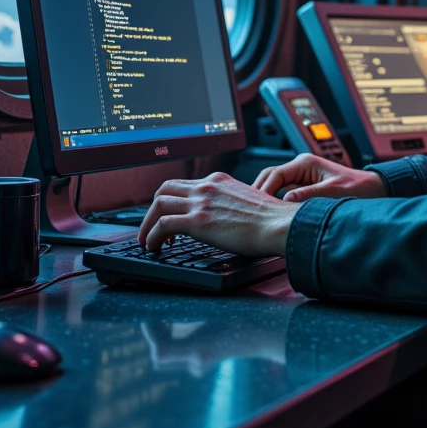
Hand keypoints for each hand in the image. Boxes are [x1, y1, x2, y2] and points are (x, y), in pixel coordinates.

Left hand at [138, 172, 298, 255]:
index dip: (170, 200)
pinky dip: (152, 236)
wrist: (279, 224)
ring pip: (158, 204)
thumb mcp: (247, 200)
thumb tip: (223, 218)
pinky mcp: (198, 221)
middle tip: (151, 227)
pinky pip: (163, 225)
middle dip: (153, 209)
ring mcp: (201, 202)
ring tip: (147, 241)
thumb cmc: (271, 219)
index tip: (167, 215)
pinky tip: (153, 247)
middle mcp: (207, 186)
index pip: (184, 184)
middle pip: (164, 189)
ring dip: (147, 224)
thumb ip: (230, 203)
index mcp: (219, 180)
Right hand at [252, 153, 386, 203]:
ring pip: (276, 187)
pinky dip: (277, 203)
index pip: (274, 174)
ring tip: (259, 215)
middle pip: (270, 178)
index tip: (257, 205)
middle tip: (250, 211)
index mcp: (304, 163)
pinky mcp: (304, 188)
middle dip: (259, 192)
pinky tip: (275, 216)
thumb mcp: (333, 191)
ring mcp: (301, 178)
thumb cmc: (357, 187)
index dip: (263, 189)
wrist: (372, 189)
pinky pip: (285, 194)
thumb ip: (309, 195)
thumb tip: (285, 200)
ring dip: (268, 199)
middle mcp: (300, 168)